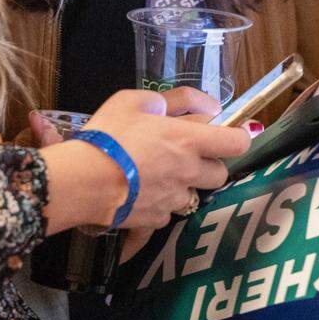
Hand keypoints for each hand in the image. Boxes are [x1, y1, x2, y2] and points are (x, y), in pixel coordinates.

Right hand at [39, 88, 250, 234]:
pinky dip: (160, 203)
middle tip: (185, 154)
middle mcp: (188, 172)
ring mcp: (173, 199)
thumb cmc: (108, 135)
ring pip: (193, 194)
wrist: (80, 181)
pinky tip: (140, 192)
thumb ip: (176, 99)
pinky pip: (168, 211)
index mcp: (189, 141)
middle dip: (208, 164)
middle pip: (219, 174)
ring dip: (183, 185)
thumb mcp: (136, 100)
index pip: (237, 143)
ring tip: (156, 174)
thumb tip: (209, 106)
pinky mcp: (156, 220)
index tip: (227, 133)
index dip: (238, 137)